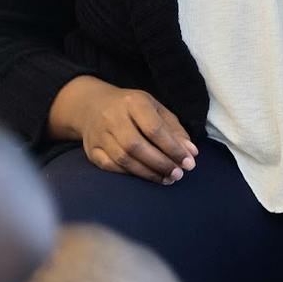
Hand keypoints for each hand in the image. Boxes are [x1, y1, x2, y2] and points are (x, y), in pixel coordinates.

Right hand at [49, 76, 197, 184]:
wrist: (92, 105)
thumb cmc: (132, 108)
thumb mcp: (155, 109)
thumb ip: (174, 130)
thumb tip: (191, 153)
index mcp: (134, 102)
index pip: (154, 128)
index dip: (173, 148)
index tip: (188, 163)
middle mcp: (113, 117)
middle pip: (137, 146)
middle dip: (160, 163)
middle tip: (178, 174)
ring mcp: (99, 134)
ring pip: (123, 159)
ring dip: (148, 173)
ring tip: (167, 179)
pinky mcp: (91, 149)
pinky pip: (110, 166)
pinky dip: (130, 174)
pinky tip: (146, 176)